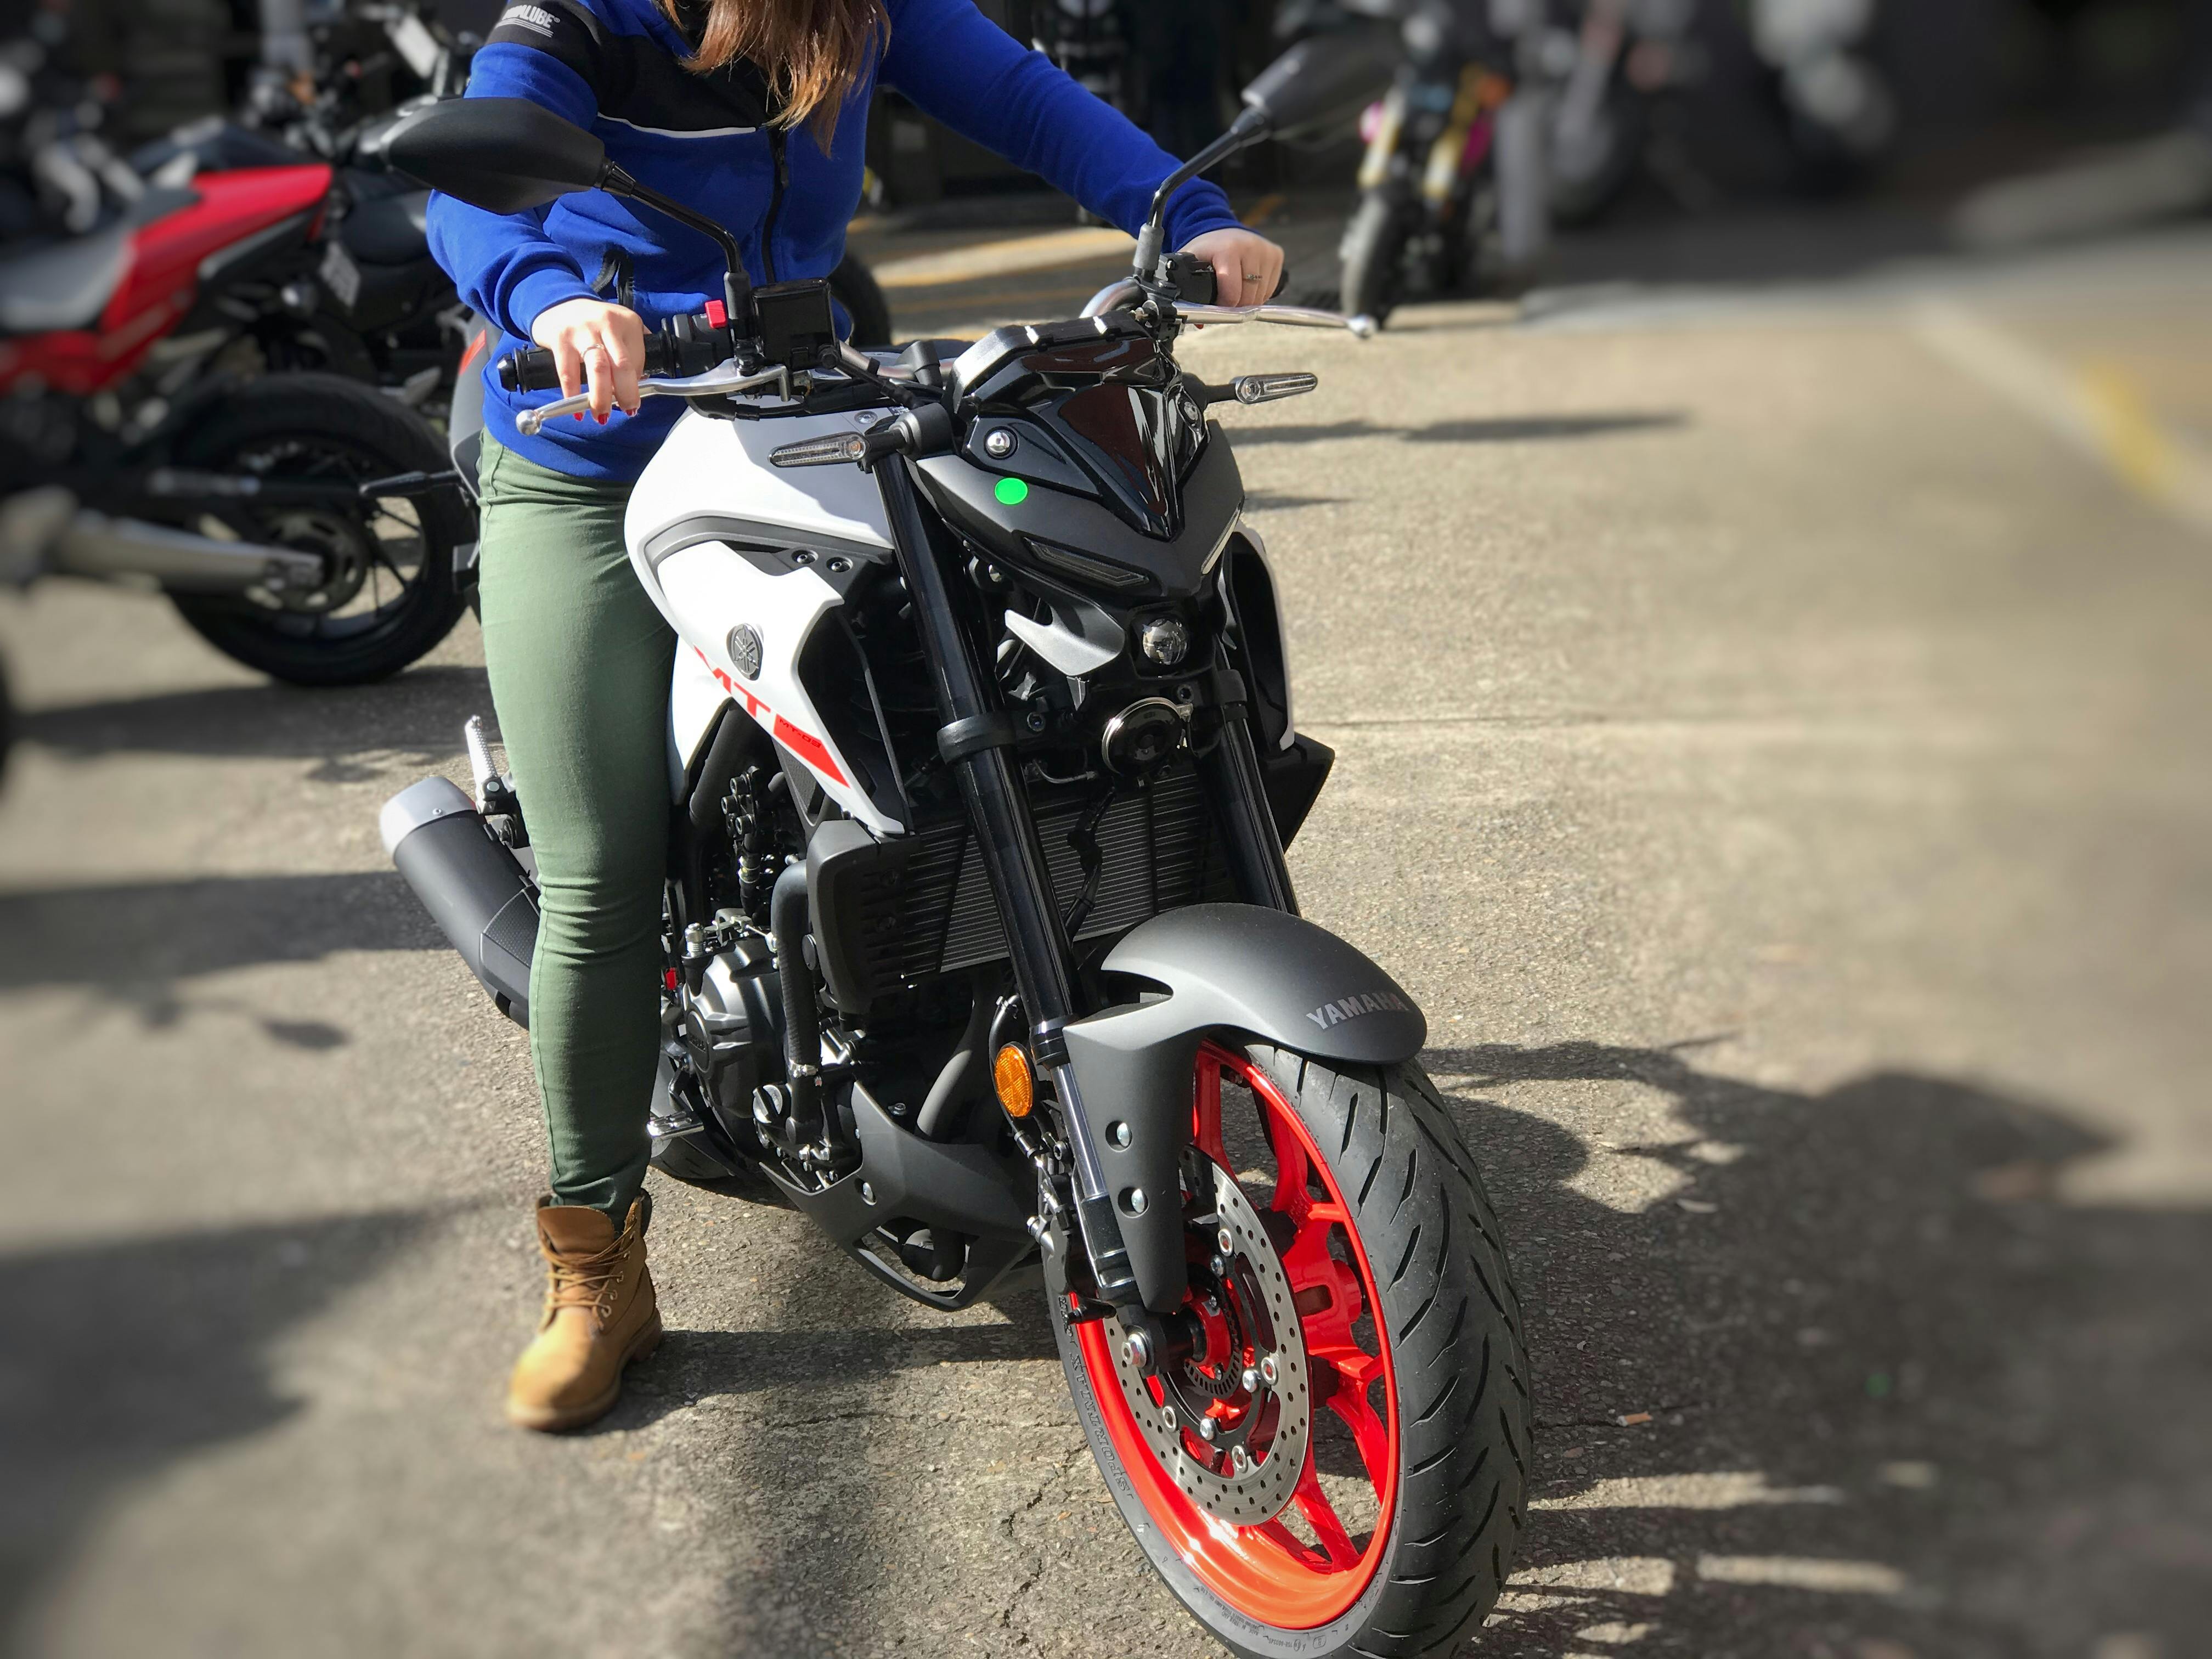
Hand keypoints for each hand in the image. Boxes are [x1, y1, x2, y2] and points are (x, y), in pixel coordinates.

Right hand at [529, 297, 645, 423]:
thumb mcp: (619, 326)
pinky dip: (572, 395)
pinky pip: (569, 373)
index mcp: (628, 322)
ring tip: (601, 415)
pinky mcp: (561, 338)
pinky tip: (576, 409)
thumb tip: (639, 384)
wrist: (557, 301)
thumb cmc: (594, 323)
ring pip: (598, 370)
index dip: (636, 384)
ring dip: (601, 398)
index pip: (638, 360)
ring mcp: (583, 330)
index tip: (632, 399)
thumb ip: (631, 350)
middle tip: (627, 412)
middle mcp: (607, 323)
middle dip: (627, 394)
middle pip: (623, 366)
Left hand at [1178, 227, 1285, 306]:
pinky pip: (1270, 288)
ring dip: (1249, 301)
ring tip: (1237, 290)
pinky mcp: (1276, 254)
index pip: (1232, 293)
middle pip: (1248, 297)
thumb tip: (1201, 322)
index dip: (1224, 305)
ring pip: (1261, 295)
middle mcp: (1250, 247)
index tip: (1218, 304)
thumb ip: (1192, 292)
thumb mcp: (1193, 266)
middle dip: (1237, 305)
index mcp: (1228, 249)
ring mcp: (1265, 250)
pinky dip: (1259, 293)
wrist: (1222, 232)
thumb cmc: (1208, 251)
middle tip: (1227, 300)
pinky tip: (1248, 284)